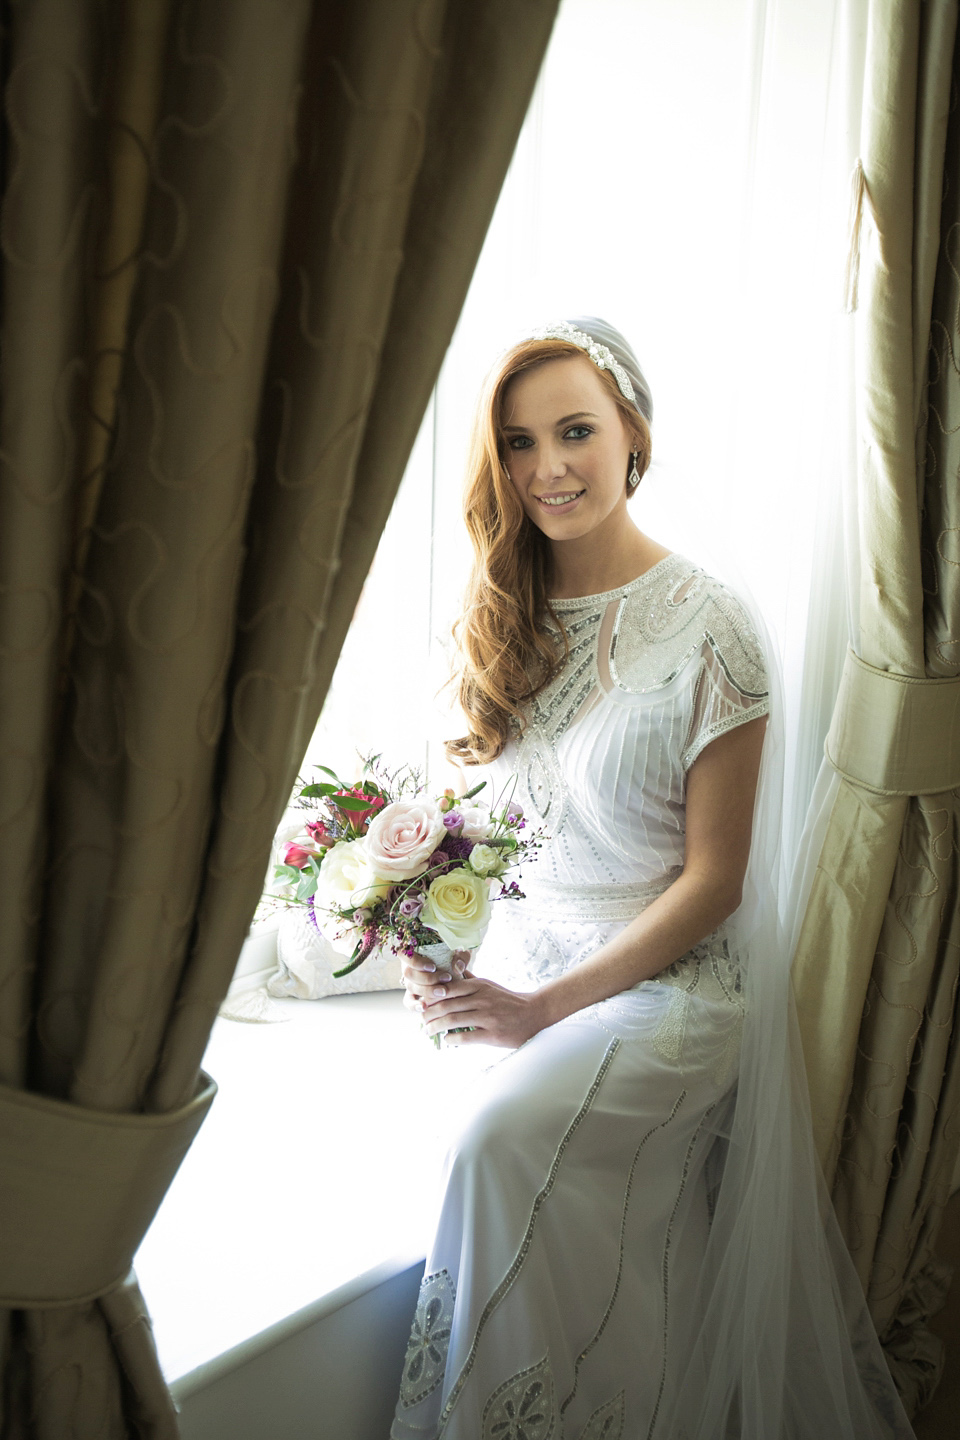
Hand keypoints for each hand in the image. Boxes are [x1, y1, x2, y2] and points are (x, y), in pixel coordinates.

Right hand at [401, 950, 470, 1013]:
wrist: (455, 968)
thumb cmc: (454, 956)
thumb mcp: (459, 952)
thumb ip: (460, 956)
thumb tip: (458, 967)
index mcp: (413, 951)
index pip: (404, 954)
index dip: (417, 962)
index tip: (433, 967)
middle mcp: (408, 966)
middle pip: (409, 973)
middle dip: (427, 978)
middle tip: (446, 979)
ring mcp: (410, 981)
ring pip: (411, 986)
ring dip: (427, 990)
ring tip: (444, 991)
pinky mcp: (413, 995)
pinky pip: (408, 1001)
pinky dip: (415, 1005)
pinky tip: (424, 1007)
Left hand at [416, 968, 545, 1048]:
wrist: (534, 1014)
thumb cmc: (508, 1000)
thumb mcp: (490, 986)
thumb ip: (471, 980)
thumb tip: (452, 971)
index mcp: (480, 986)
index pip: (448, 988)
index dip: (431, 996)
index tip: (423, 1003)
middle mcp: (482, 999)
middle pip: (446, 1005)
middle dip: (429, 1014)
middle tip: (422, 1021)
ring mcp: (488, 1017)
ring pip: (453, 1021)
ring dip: (436, 1027)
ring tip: (429, 1031)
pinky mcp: (492, 1034)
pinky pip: (466, 1037)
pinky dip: (452, 1040)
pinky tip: (447, 1040)